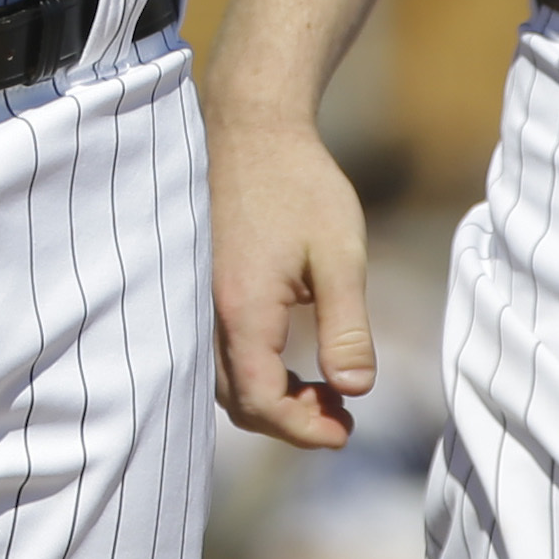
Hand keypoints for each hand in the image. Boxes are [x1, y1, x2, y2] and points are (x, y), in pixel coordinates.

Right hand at [208, 106, 376, 448]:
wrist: (253, 129)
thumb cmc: (300, 185)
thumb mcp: (340, 256)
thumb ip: (347, 328)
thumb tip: (358, 390)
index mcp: (243, 311)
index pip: (263, 402)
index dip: (304, 429)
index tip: (347, 429)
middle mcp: (210, 314)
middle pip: (239, 403)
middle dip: (291, 421)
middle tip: (342, 415)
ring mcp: (200, 301)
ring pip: (225, 382)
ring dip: (272, 399)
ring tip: (325, 390)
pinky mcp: (203, 288)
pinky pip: (220, 354)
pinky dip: (255, 373)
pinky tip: (292, 357)